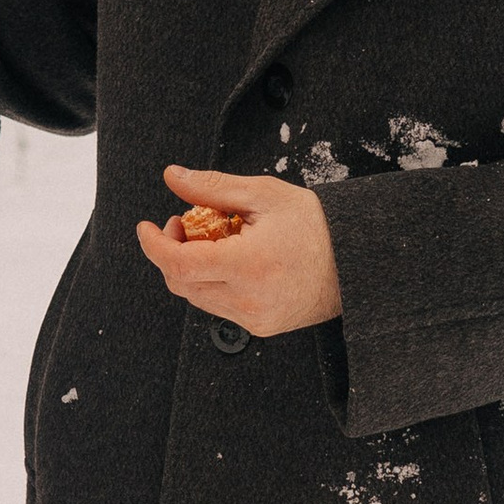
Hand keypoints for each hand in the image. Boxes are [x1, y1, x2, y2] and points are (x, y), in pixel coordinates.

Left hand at [135, 166, 340, 336]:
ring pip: (197, 297)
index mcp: (248, 265)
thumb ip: (213, 188)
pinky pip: (218, 307)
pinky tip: (228, 261)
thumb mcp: (265, 195)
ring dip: (190, 268)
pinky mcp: (261, 326)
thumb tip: (174, 177)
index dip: (154, 245)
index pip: (180, 263)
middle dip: (170, 252)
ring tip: (211, 240)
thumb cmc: (319, 227)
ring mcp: (254, 317)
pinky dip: (211, 283)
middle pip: (181, 283)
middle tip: (183, 225)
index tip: (146, 227)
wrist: (357, 263)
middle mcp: (248, 298)